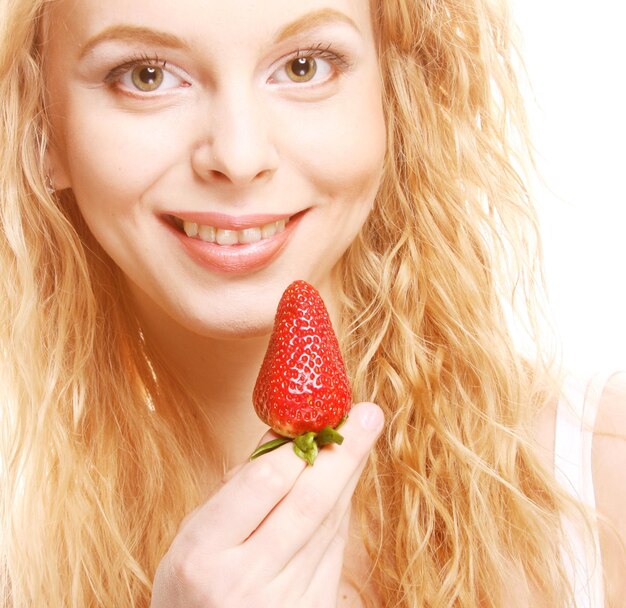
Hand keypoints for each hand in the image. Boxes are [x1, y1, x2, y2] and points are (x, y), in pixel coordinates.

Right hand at [150, 402, 383, 607]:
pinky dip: (341, 510)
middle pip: (309, 502)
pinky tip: (345, 484)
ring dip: (349, 477)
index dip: (298, 444)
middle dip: (344, 453)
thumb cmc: (191, 586)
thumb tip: (284, 435)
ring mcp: (283, 603)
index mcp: (203, 555)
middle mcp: (244, 581)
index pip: (264, 482)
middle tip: (368, 414)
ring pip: (328, 525)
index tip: (318, 415)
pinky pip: (334, 550)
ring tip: (363, 439)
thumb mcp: (192, 536)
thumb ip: (236, 490)